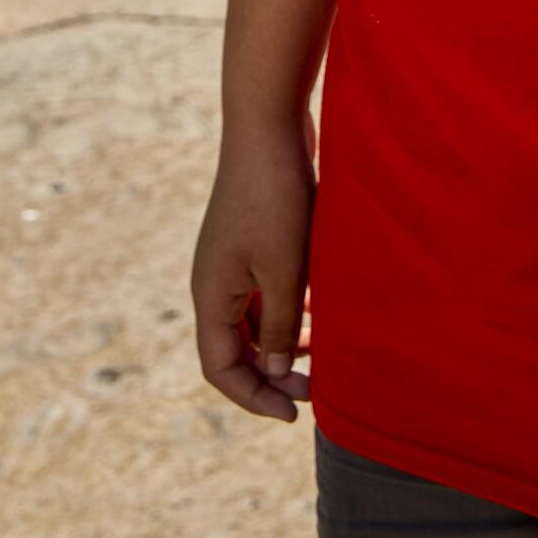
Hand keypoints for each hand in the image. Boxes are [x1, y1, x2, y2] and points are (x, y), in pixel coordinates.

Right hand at [191, 123, 314, 424]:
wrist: (270, 124)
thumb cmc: (275, 197)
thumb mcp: (284, 270)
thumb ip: (280, 328)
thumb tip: (277, 374)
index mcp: (211, 294)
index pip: (220, 368)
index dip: (254, 397)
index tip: (294, 413)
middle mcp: (216, 282)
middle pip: (236, 350)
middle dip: (273, 376)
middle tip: (317, 390)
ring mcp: (233, 261)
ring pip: (255, 322)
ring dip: (286, 344)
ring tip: (326, 351)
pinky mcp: (254, 241)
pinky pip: (266, 293)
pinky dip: (290, 311)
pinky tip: (322, 311)